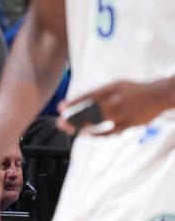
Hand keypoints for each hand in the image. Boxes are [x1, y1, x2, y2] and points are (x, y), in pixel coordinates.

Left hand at [57, 80, 171, 135]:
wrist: (160, 95)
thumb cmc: (133, 90)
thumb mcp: (116, 85)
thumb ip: (100, 93)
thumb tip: (79, 102)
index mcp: (112, 88)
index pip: (88, 95)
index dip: (73, 102)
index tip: (60, 108)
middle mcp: (117, 99)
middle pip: (91, 110)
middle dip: (75, 117)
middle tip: (61, 123)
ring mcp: (124, 112)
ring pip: (100, 121)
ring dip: (84, 126)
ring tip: (71, 129)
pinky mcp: (131, 123)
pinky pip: (113, 131)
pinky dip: (100, 134)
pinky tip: (88, 135)